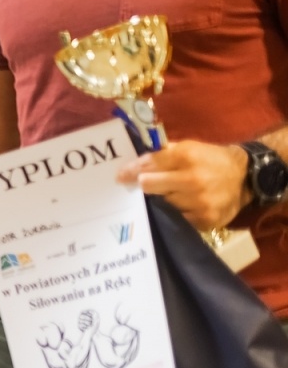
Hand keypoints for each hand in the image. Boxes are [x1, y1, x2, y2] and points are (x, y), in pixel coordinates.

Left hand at [120, 139, 248, 232]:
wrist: (245, 176)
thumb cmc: (210, 159)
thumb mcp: (187, 148)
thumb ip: (160, 155)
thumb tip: (133, 165)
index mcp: (185, 157)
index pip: (148, 165)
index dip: (131, 171)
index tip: (121, 177)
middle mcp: (192, 180)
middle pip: (150, 187)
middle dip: (145, 186)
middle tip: (143, 187)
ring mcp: (200, 202)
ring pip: (163, 205)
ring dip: (161, 201)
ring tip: (168, 196)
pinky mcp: (206, 219)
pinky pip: (179, 219)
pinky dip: (176, 213)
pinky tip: (180, 207)